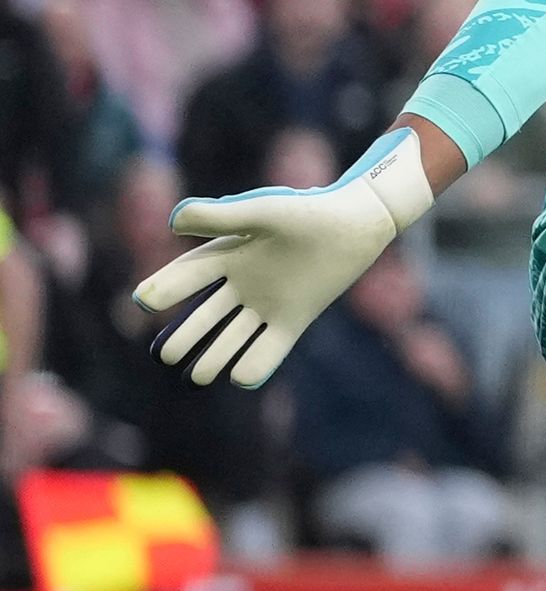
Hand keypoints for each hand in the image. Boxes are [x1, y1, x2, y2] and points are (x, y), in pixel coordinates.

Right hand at [132, 129, 433, 387]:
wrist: (356, 224)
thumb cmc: (308, 211)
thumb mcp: (261, 212)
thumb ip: (219, 218)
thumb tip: (173, 222)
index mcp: (228, 254)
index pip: (188, 276)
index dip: (166, 288)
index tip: (144, 301)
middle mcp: (243, 283)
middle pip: (206, 314)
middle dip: (187, 335)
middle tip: (166, 356)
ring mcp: (268, 303)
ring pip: (234, 335)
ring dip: (216, 355)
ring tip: (197, 376)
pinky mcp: (295, 318)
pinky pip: (271, 346)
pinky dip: (257, 362)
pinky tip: (242, 378)